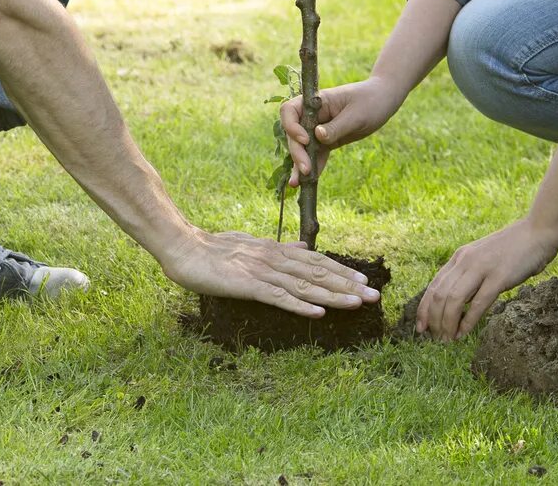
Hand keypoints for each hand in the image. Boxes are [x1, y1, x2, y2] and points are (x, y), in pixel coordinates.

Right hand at [158, 229, 380, 317]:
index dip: (340, 271)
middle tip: (374, 296)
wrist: (183, 246)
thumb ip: (277, 248)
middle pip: (317, 273)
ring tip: (356, 303)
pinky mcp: (248, 285)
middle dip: (347, 284)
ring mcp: (262, 271)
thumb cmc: (213, 249)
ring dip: (332, 294)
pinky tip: (318, 312)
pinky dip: (300, 304)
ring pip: (304, 285)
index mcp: (275, 251)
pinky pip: (278, 297)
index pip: (315, 262)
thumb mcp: (250, 244)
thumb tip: (302, 248)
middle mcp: (274, 259)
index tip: (363, 280)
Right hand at [278, 77, 407, 187]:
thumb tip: (317, 136)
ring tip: (297, 183)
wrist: (383, 101)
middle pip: (294, 133)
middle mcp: (313, 115)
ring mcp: (319, 128)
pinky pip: (317, 154)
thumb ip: (336, 126)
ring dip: (300, 163)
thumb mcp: (356, 115)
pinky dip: (314, 166)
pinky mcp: (328, 140)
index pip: (290, 111)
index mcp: (316, 101)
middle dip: (297, 152)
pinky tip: (311, 181)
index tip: (305, 140)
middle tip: (305, 169)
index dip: (291, 126)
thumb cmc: (370, 101)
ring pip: (303, 147)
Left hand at [413, 217, 557, 340]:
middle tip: (436, 339)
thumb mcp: (482, 259)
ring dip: (448, 323)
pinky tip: (463, 333)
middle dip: (434, 320)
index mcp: (460, 257)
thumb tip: (458, 303)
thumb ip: (469, 276)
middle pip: (439, 295)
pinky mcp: (499, 277)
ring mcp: (481, 268)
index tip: (420, 328)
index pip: (434, 286)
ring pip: (454, 300)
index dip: (424, 309)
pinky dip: (468, 321)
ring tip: (448, 340)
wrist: (537, 232)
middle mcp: (465, 261)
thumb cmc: (512, 250)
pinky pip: (478, 303)